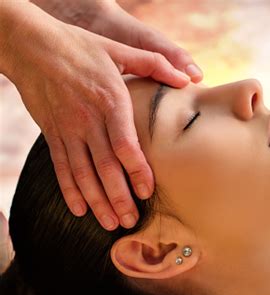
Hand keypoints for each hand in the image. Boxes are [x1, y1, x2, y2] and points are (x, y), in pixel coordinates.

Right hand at [2, 4, 188, 229]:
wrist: (32, 45)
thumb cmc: (81, 47)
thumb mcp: (120, 49)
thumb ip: (155, 64)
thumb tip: (187, 79)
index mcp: (110, 101)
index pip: (125, 145)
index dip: (137, 171)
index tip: (147, 191)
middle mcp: (88, 120)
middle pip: (105, 167)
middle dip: (118, 197)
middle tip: (131, 221)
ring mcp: (67, 130)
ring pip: (82, 173)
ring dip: (97, 201)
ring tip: (110, 223)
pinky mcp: (52, 134)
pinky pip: (60, 167)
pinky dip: (69, 190)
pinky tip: (79, 210)